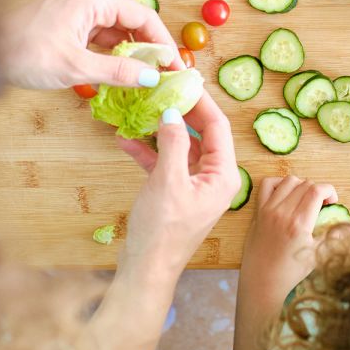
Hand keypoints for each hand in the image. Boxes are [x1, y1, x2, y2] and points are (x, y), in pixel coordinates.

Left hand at [1, 0, 181, 90]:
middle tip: (166, 77)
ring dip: (132, 56)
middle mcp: (90, 1)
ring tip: (148, 81)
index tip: (177, 68)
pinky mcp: (68, 29)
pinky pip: (101, 41)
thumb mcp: (76, 66)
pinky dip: (113, 58)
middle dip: (150, 50)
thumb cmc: (24, 52)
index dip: (164, 43)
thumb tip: (153, 78)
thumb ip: (117, 71)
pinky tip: (122, 77)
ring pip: (118, 34)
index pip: (144, 17)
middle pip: (133, 24)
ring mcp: (78, 14)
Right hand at [117, 91, 239, 274]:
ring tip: (141, 109)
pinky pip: (166, 164)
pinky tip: (126, 140)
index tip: (184, 79)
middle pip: (201, 133)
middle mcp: (214, 178)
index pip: (218, 126)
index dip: (201, 101)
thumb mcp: (167, 181)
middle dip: (180, 111)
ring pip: (181, 147)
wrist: (146, 270)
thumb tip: (171, 113)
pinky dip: (149, 152)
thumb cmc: (162, 230)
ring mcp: (195, 186)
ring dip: (161, 130)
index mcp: (223, 175)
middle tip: (162, 88)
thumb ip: (172, 143)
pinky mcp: (176, 193)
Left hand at [240, 176, 337, 304]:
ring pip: (288, 181)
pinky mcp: (258, 211)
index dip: (329, 190)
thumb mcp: (317, 255)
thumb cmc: (291, 271)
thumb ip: (334, 236)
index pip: (317, 190)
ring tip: (304, 199)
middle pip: (305, 184)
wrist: (262, 280)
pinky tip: (286, 194)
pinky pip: (267, 184)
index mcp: (299, 223)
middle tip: (321, 204)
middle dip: (318, 190)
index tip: (332, 201)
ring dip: (301, 185)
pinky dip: (278, 183)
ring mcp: (268, 210)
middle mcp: (283, 212)